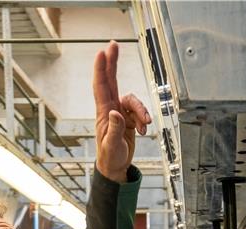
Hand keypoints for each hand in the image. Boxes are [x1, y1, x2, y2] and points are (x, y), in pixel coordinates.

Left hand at [93, 41, 151, 183]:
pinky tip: (142, 131)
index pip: (101, 86)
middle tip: (113, 45)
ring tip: (145, 125)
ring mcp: (120, 112)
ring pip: (133, 100)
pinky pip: (139, 112)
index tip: (101, 53)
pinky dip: (143, 120)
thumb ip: (116, 129)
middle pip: (111, 80)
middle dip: (112, 62)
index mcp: (104, 112)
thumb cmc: (109, 157)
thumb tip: (117, 112)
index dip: (101, 69)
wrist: (114, 167)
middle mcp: (111, 108)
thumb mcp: (112, 145)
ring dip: (141, 110)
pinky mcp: (128, 118)